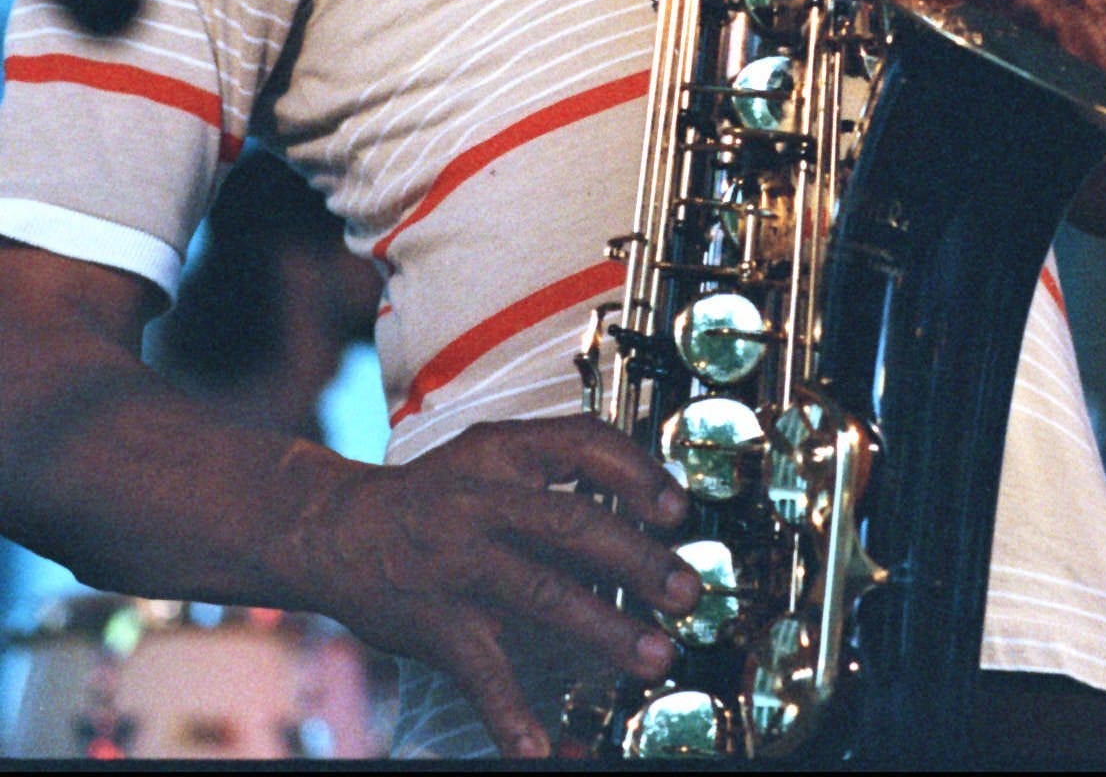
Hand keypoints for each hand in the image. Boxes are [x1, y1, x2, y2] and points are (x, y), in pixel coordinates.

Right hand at [317, 415, 699, 758]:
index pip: (581, 444)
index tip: (678, 507)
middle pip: (571, 524)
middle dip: (637, 558)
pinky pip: (482, 672)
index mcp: (502, 452)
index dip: (636, 473)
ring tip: (654, 657)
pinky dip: (513, 714)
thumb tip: (645, 512)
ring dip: (604, 629)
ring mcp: (457, 563)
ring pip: (541, 593)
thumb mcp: (490, 460)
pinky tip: (543, 747)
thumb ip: (555, 480)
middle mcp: (481, 501)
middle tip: (687, 591)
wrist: (335, 528)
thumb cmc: (435, 495)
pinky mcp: (436, 622)